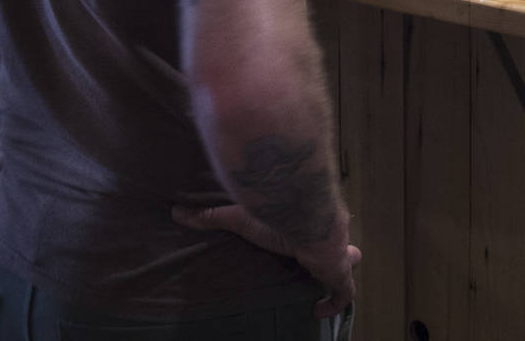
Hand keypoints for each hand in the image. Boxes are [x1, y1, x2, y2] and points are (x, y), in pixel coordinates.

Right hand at [172, 204, 360, 317]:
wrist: (305, 215)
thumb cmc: (275, 213)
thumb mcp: (238, 215)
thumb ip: (211, 215)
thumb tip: (176, 211)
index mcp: (306, 223)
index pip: (314, 227)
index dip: (312, 236)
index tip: (302, 244)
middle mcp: (325, 237)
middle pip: (340, 242)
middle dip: (337, 253)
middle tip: (323, 264)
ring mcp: (336, 255)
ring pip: (348, 264)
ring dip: (338, 276)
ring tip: (323, 288)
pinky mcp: (339, 273)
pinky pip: (344, 293)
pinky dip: (334, 304)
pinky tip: (317, 312)